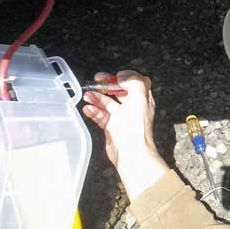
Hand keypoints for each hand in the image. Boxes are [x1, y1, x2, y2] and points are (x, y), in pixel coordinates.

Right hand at [82, 70, 168, 199]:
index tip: (114, 76)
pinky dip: (94, 111)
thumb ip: (133, 81)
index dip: (125, 77)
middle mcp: (133, 107)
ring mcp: (122, 118)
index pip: (135, 83)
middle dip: (107, 85)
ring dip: (97, 97)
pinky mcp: (112, 128)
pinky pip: (102, 116)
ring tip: (87, 95)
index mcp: (142, 100)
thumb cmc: (136, 126)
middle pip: (119, 91)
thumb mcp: (139, 97)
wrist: (131, 153)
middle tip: (96, 81)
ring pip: (108, 103)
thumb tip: (123, 76)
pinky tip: (87, 108)